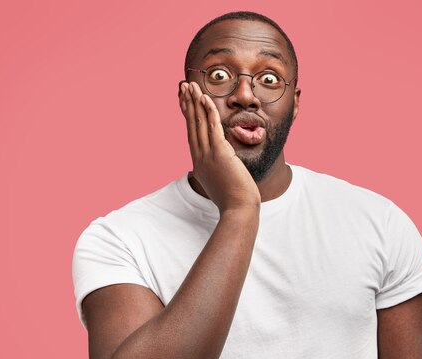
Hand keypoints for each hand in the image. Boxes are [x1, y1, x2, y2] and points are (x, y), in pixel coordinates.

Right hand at [179, 82, 260, 213]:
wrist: (238, 210)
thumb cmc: (234, 200)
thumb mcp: (221, 181)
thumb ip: (219, 169)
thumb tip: (222, 164)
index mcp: (199, 162)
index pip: (191, 133)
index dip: (187, 115)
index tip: (184, 100)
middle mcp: (200, 156)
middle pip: (191, 124)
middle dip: (187, 103)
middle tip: (183, 86)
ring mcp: (208, 155)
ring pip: (199, 123)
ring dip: (195, 102)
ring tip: (191, 85)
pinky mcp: (220, 154)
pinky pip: (213, 127)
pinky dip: (209, 112)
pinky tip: (205, 99)